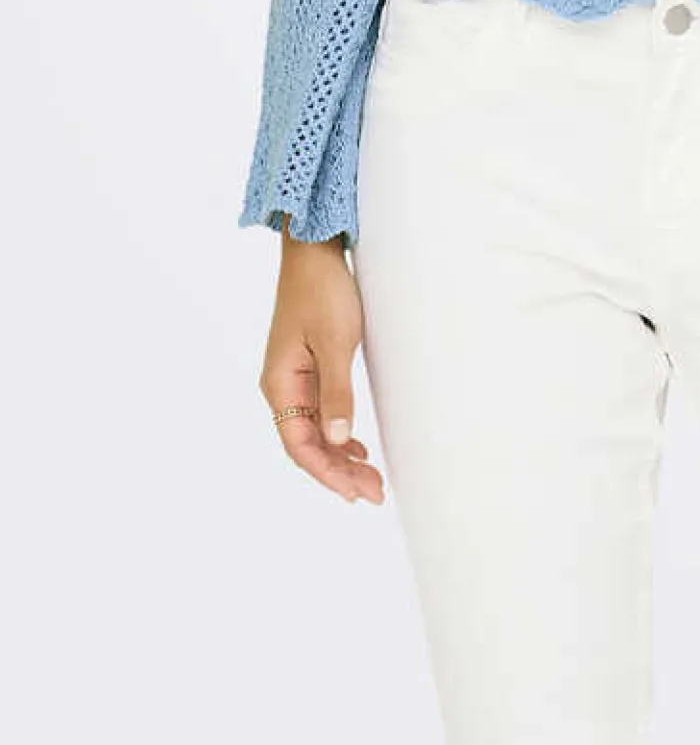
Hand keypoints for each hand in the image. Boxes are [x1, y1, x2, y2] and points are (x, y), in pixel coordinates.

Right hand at [258, 226, 385, 504]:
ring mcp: (295, 378)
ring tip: (372, 479)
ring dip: (341, 456)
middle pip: (308, 444)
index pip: (299, 445)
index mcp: (280, 384)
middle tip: (375, 493)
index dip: (327, 472)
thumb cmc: (323, 292)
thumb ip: (337, 393)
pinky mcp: (309, 367)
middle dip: (339, 472)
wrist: (314, 251)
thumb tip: (339, 440)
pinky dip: (339, 434)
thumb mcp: (336, 342)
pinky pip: (320, 412)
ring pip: (315, 431)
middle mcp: (282, 387)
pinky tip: (357, 448)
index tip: (356, 492)